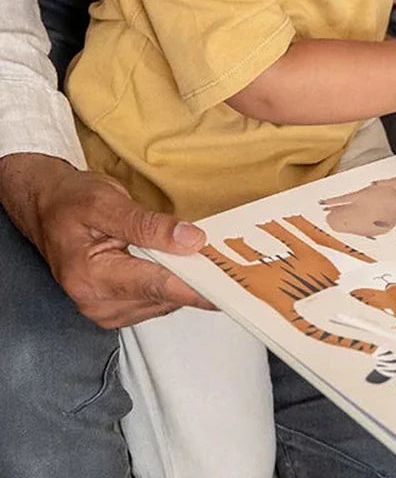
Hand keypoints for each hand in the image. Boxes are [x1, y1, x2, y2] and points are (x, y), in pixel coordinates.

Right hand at [0, 153, 213, 327]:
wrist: (47, 206)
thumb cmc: (71, 201)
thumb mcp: (108, 202)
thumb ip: (148, 225)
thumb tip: (191, 240)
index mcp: (92, 277)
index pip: (158, 286)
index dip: (198, 287)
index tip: (231, 286)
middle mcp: (97, 302)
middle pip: (164, 296)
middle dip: (198, 280)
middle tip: (233, 261)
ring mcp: (106, 309)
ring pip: (164, 301)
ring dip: (187, 281)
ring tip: (213, 258)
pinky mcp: (116, 306)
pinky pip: (156, 299)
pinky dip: (174, 283)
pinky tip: (188, 264)